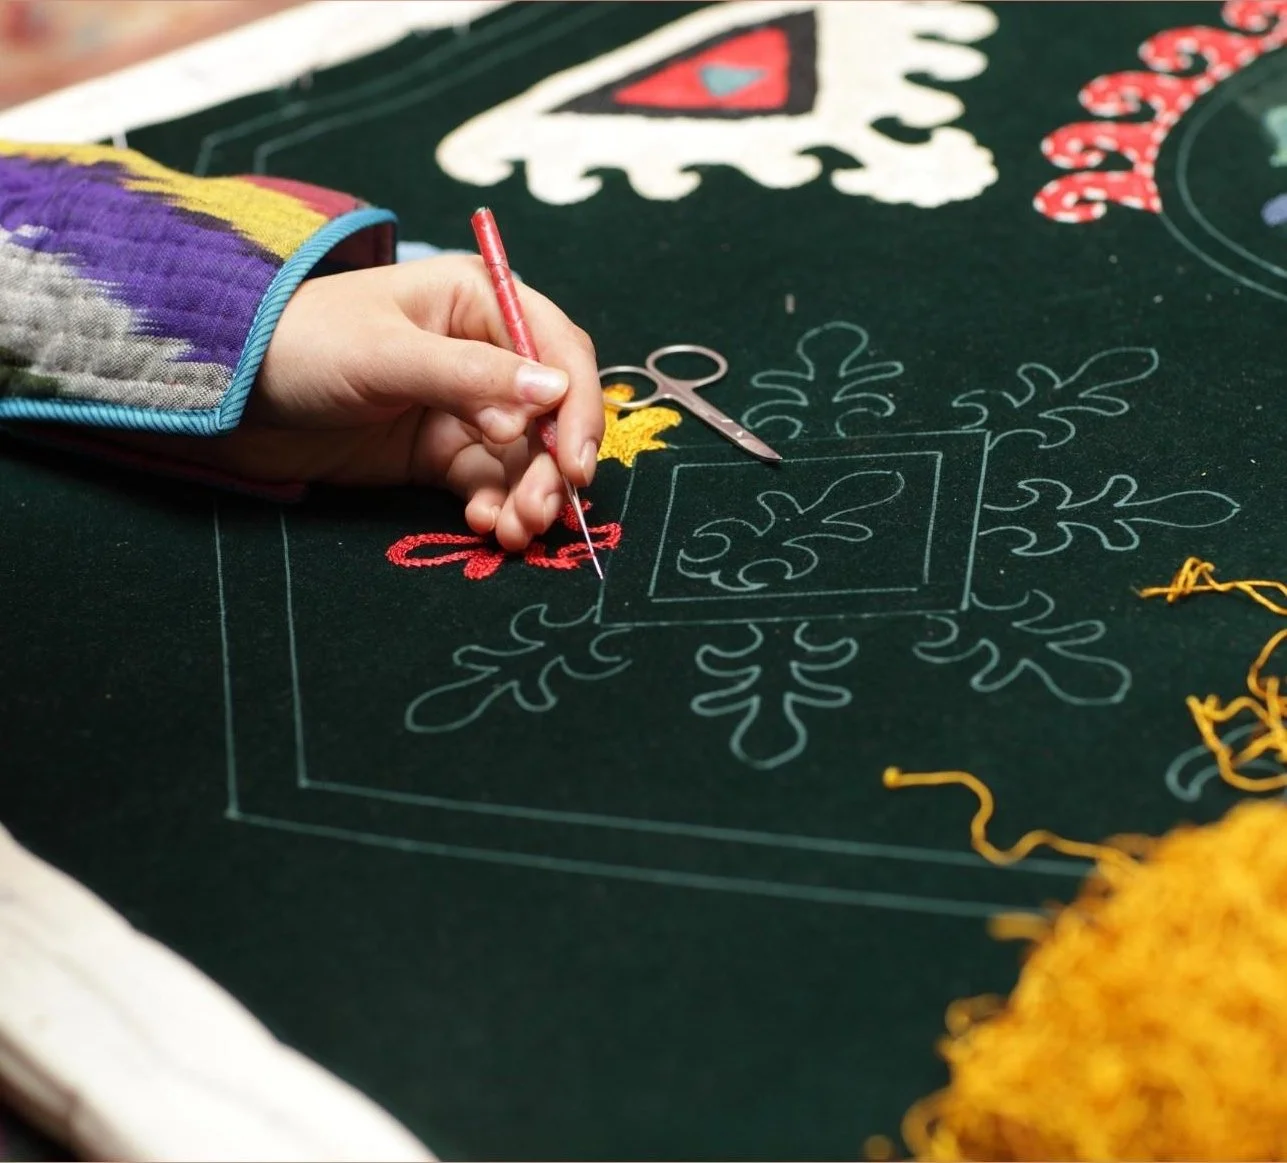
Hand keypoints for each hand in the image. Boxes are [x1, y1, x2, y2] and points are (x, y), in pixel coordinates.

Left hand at [120, 255, 604, 551]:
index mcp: (477, 301)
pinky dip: (497, 507)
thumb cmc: (303, 346)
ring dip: (531, 496)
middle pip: (550, 413)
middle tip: (542, 513)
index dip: (578, 406)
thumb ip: (471, 376)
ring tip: (516, 532)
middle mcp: (482, 352)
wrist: (228, 396)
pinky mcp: (438, 452)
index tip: (576, 463)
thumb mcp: (387, 355)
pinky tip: (485, 526)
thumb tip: (552, 395)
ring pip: (525, 457)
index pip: (558, 350)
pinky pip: (489, 482)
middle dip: (553, 467)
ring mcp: (463, 406)